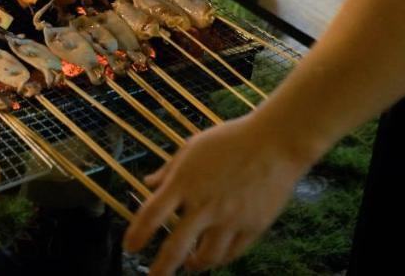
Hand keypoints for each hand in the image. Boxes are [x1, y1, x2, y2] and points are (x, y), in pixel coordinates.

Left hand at [124, 115, 312, 273]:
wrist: (275, 144)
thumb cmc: (230, 141)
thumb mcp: (192, 147)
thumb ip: (169, 170)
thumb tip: (148, 183)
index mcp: (184, 182)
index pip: (152, 214)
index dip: (137, 234)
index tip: (129, 247)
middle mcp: (204, 204)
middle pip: (176, 246)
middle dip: (161, 268)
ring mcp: (230, 218)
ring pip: (207, 257)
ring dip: (193, 265)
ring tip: (188, 265)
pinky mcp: (253, 226)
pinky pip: (232, 253)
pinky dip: (219, 259)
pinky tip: (213, 257)